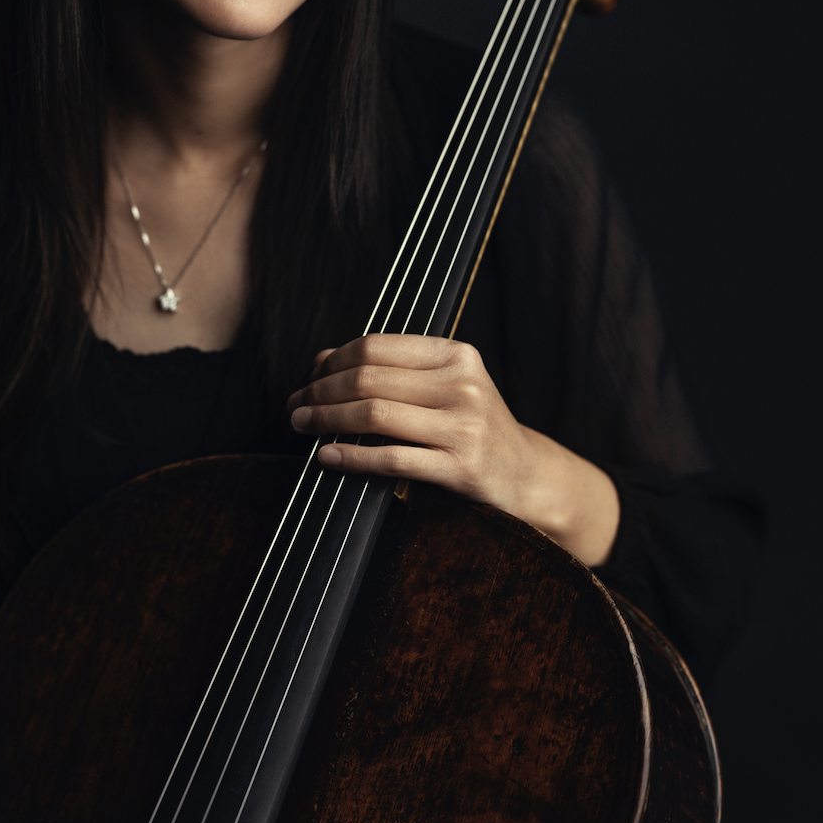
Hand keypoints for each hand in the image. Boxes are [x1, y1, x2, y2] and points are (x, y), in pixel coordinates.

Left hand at [287, 333, 619, 566]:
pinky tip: (327, 456)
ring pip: (375, 415)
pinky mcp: (460, 467)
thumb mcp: (444, 386)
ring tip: (303, 426)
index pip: (378, 347)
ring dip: (327, 420)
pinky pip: (391, 459)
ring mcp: (463, 426)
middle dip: (322, 391)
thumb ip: (390, 369)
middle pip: (370, 378)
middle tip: (296, 405)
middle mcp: (462, 384)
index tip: (309, 377)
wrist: (526, 475)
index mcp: (456, 354)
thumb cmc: (473, 426)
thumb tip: (322, 359)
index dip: (333, 361)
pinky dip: (351, 457)